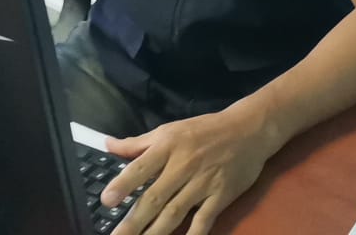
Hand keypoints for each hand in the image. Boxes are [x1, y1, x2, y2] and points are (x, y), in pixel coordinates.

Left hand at [101, 107, 281, 234]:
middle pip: (155, 197)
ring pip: (175, 212)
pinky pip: (204, 220)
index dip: (123, 184)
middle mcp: (184, 165)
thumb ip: (137, 143)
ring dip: (156, 232)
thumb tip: (107, 145)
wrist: (249, 130)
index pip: (141, 167)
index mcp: (168, 146)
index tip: (107, 200)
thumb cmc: (204, 130)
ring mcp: (203, 183)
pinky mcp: (221, 196)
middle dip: (134, 220)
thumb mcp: (169, 130)